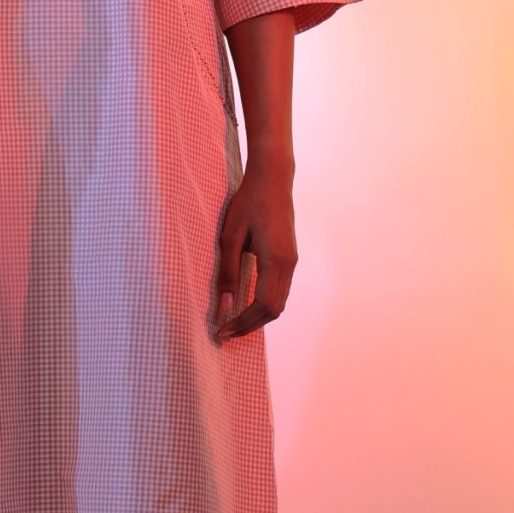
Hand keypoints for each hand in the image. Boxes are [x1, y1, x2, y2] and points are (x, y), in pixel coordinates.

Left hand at [212, 157, 296, 338]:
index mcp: (275, 261)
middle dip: (249, 326)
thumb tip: (225, 307)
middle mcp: (288, 264)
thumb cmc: (248, 203)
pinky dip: (264, 304)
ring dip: (257, 317)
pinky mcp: (289, 257)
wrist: (273, 179)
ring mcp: (292, 261)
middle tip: (225, 333)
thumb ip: (228, 273)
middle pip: (273, 310)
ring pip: (279, 302)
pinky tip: (246, 304)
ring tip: (233, 323)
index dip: (242, 324)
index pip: (262, 306)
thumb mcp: (229, 237)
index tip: (222, 332)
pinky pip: (280, 290)